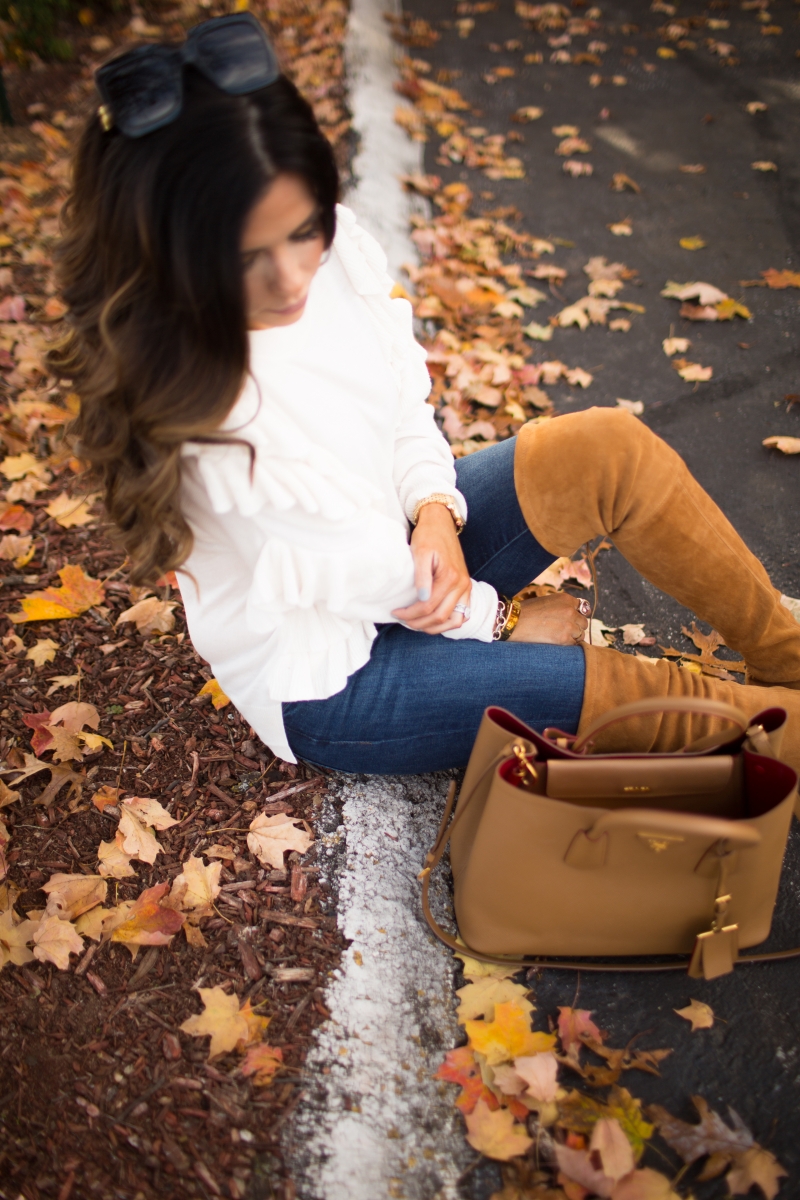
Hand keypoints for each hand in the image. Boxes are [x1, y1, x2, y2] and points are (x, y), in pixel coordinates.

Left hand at [392, 503, 470, 633]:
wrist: (441, 524)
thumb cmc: (428, 536)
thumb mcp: (420, 552)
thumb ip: (422, 576)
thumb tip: (423, 599)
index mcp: (450, 577)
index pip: (428, 606)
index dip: (410, 614)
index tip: (395, 612)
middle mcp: (462, 585)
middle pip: (440, 616)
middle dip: (419, 623)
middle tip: (402, 620)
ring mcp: (466, 588)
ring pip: (454, 620)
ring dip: (435, 626)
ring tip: (416, 624)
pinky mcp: (466, 588)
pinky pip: (461, 614)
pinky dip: (448, 622)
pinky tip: (432, 621)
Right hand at [507, 593, 589, 644]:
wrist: (514, 622)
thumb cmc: (526, 611)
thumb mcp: (547, 601)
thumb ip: (561, 606)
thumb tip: (572, 615)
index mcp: (566, 599)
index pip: (583, 608)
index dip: (577, 615)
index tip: (571, 620)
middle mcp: (570, 610)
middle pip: (583, 622)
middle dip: (576, 627)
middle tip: (564, 630)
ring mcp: (569, 625)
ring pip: (580, 634)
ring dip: (573, 637)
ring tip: (559, 637)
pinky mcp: (564, 639)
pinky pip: (574, 644)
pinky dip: (568, 645)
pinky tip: (557, 643)